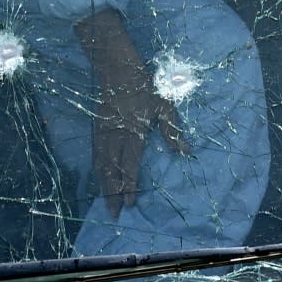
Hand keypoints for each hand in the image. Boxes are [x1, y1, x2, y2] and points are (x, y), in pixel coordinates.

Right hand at [95, 84, 187, 217]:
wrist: (116, 67)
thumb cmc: (145, 86)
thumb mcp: (165, 104)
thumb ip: (172, 130)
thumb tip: (185, 151)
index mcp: (133, 130)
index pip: (130, 164)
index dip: (130, 185)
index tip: (130, 203)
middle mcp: (115, 135)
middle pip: (112, 170)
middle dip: (113, 193)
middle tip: (114, 214)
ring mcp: (103, 132)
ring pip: (101, 165)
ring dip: (103, 186)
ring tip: (106, 204)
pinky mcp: (96, 129)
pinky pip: (95, 155)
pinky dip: (97, 172)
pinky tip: (99, 181)